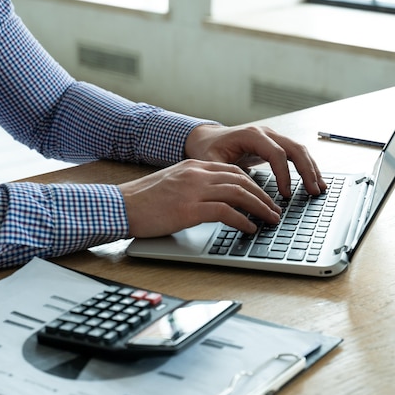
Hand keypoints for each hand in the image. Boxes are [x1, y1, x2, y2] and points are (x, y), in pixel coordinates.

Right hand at [119, 160, 281, 237]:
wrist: (120, 206)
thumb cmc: (142, 201)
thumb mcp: (171, 185)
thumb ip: (193, 187)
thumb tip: (214, 201)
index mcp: (192, 166)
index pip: (232, 171)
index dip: (253, 185)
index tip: (263, 197)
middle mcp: (196, 174)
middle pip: (241, 180)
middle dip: (262, 196)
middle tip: (274, 210)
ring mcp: (193, 190)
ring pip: (239, 193)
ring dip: (259, 207)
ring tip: (270, 219)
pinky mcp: (189, 209)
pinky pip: (225, 212)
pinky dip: (242, 220)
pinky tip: (249, 228)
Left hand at [184, 124, 325, 196]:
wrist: (205, 138)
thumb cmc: (207, 149)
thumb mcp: (211, 163)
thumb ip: (226, 176)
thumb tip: (243, 195)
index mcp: (251, 135)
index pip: (276, 154)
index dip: (283, 175)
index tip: (285, 194)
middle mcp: (265, 133)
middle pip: (294, 148)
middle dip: (306, 170)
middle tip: (313, 191)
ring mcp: (272, 137)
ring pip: (299, 150)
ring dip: (311, 169)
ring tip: (319, 188)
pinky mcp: (274, 145)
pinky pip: (294, 154)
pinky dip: (306, 167)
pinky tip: (313, 181)